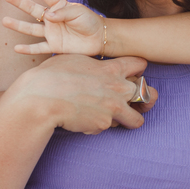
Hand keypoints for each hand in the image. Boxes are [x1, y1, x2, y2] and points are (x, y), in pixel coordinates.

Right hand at [3, 0, 105, 56]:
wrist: (98, 39)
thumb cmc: (89, 21)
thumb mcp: (78, 12)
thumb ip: (63, 13)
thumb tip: (47, 16)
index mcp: (59, 6)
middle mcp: (52, 19)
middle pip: (33, 10)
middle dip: (20, 3)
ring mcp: (51, 32)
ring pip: (31, 29)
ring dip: (18, 25)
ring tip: (4, 21)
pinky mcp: (54, 46)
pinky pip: (39, 48)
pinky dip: (28, 49)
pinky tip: (16, 49)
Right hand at [11, 53, 155, 133]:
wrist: (40, 98)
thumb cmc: (52, 76)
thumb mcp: (76, 60)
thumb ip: (94, 65)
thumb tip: (96, 68)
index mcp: (112, 68)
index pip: (140, 65)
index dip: (137, 70)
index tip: (132, 75)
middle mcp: (119, 88)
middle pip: (148, 94)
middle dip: (140, 99)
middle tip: (125, 101)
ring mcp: (113, 108)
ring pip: (136, 119)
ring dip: (125, 119)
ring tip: (106, 115)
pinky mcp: (103, 124)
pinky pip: (107, 128)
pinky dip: (98, 126)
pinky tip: (83, 119)